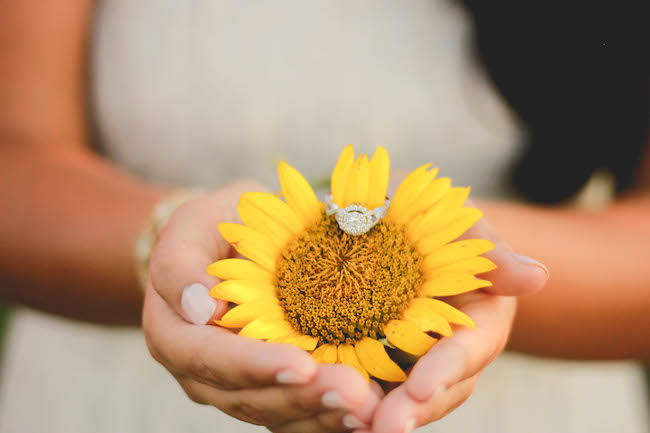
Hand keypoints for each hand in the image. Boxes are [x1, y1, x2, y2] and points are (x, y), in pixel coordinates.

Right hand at [142, 180, 380, 431]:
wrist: (227, 246)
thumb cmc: (213, 229)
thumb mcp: (192, 225)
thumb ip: (183, 262)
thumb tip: (200, 307)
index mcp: (173, 332)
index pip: (211, 357)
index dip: (255, 366)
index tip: (302, 365)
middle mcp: (199, 371)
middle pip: (248, 396)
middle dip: (302, 397)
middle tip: (353, 392)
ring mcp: (233, 386)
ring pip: (275, 413)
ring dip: (322, 413)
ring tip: (367, 407)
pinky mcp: (266, 389)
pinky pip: (294, 414)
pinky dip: (328, 416)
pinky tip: (366, 413)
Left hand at [359, 205, 548, 432]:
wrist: (386, 214)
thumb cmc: (427, 212)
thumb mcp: (454, 220)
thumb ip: (489, 249)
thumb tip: (536, 277)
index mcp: (480, 316)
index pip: (472, 347)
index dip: (448, 368)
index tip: (420, 388)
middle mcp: (450, 346)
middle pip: (440, 388)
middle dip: (415, 408)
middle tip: (384, 427)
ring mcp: (413, 357)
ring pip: (404, 396)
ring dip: (381, 414)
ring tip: (356, 426)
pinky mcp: (375, 357)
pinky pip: (368, 384)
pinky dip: (353, 399)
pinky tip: (327, 406)